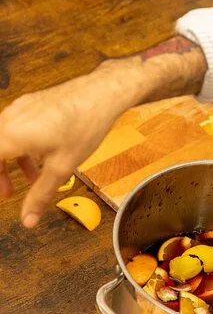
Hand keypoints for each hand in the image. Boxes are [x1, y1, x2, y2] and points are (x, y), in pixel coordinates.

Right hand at [0, 37, 206, 227]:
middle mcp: (8, 119)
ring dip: (13, 160)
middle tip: (9, 192)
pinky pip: (17, 127)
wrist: (101, 94)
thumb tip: (28, 218)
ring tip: (33, 176)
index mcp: (9, 136)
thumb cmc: (84, 126)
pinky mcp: (31, 103)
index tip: (4, 191)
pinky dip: (23, 145)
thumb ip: (40, 195)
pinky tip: (44, 154)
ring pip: (5, 138)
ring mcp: (19, 108)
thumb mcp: (61, 168)